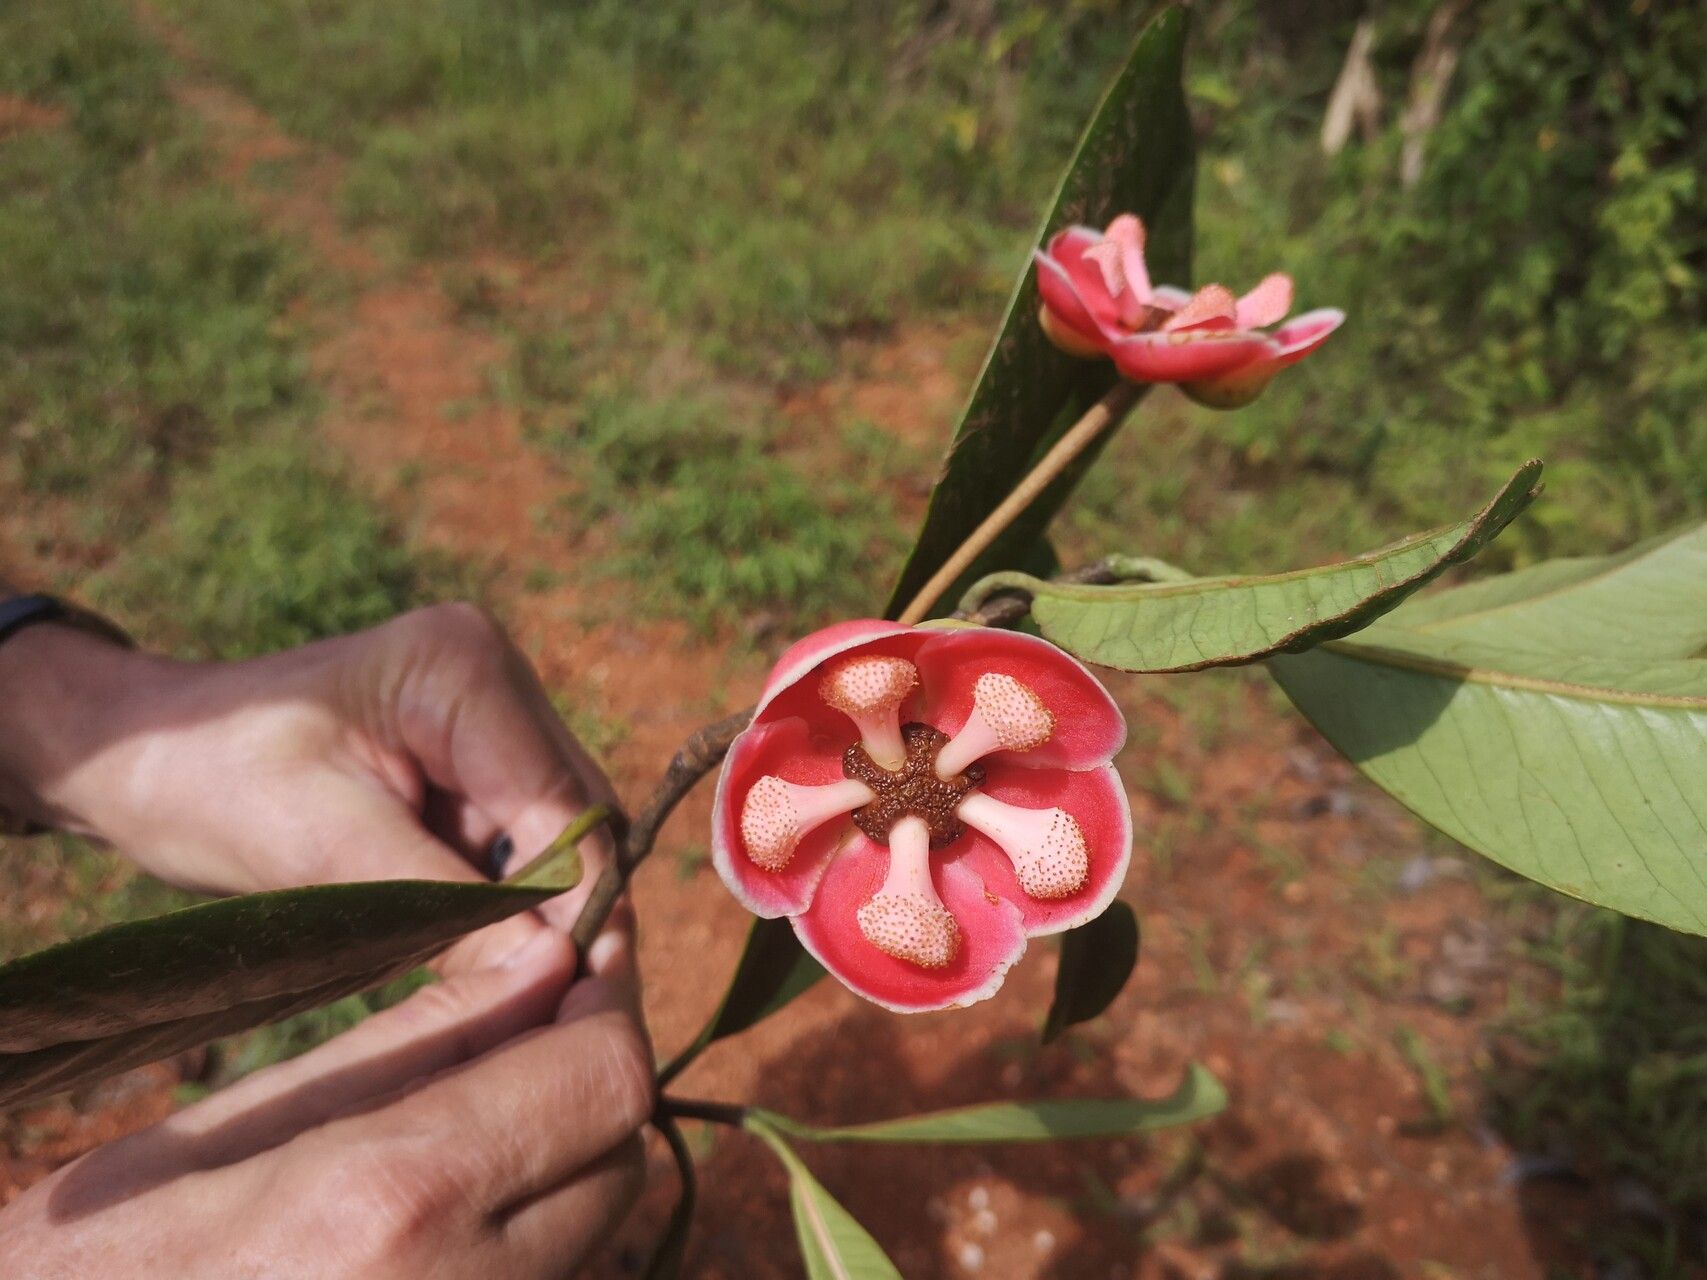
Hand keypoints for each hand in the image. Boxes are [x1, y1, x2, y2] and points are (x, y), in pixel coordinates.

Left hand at [0, 602, 616, 960]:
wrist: (138, 759)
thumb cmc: (209, 782)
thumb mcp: (322, 849)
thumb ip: (447, 906)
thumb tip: (550, 975)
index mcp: (464, 667)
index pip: (561, 800)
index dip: (581, 899)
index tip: (582, 992)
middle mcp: (495, 680)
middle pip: (573, 815)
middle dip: (564, 909)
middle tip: (554, 1005)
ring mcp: (487, 719)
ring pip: (552, 837)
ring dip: (532, 912)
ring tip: (513, 989)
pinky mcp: (470, 761)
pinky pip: (512, 844)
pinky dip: (499, 902)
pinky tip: (478, 953)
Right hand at [0, 911, 651, 1278]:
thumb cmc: (93, 1269)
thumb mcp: (220, 1130)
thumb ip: (406, 1043)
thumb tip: (540, 963)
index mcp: (396, 1194)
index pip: (603, 1079)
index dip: (606, 1008)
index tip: (577, 963)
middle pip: (619, 1152)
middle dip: (588, 1077)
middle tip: (526, 1027)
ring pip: (596, 1224)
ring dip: (563, 1155)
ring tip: (474, 1110)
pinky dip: (527, 1229)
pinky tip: (446, 1200)